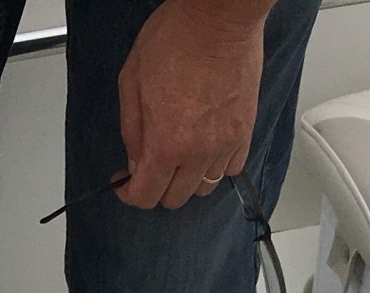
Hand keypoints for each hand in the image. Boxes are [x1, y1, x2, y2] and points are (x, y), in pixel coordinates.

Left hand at [116, 0, 265, 210]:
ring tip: (178, 159)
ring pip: (204, 188)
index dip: (130, 195)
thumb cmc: (176, 38)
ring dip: (186, 181)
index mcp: (166, 142)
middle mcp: (198, 152)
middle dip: (156, 188)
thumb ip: (132, 130)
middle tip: (148, 167)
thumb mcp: (132, 82)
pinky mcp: (245, 131)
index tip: (125, 184)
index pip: (147, 195)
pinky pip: (231, 168)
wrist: (218, 18)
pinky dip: (216, 168)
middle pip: (175, 197)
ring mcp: (225, 143)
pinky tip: (205, 152)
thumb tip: (135, 162)